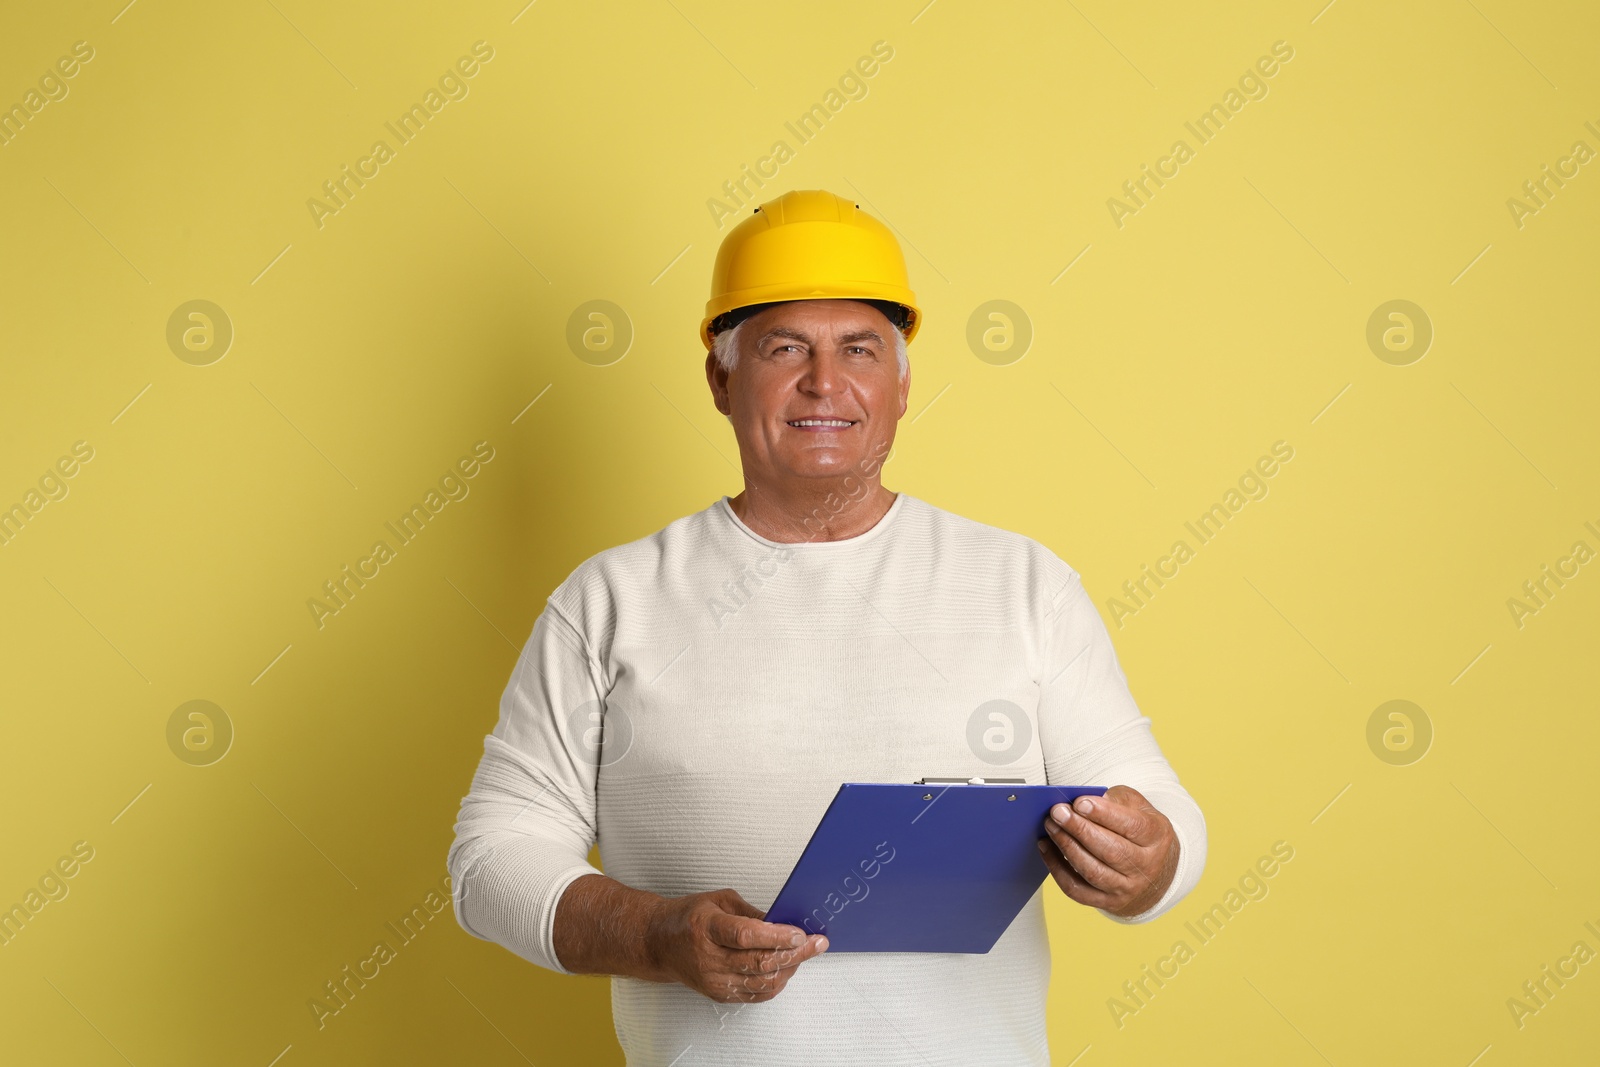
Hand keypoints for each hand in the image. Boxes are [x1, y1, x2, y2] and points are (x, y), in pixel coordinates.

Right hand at [643, 888, 828, 1002]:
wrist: (660, 943)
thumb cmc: (688, 918)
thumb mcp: (719, 900)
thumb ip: (751, 912)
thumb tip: (783, 921)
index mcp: (706, 928)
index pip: (745, 936)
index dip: (776, 936)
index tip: (799, 933)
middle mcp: (709, 958)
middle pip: (759, 962)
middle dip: (794, 953)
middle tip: (816, 943)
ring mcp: (714, 980)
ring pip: (762, 982)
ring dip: (789, 968)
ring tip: (804, 954)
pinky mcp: (720, 994)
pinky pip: (756, 994)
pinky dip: (776, 982)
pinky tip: (786, 969)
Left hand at [1037, 785, 1178, 917]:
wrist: (1154, 870)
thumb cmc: (1139, 830)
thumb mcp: (1137, 807)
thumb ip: (1114, 800)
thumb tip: (1081, 802)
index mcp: (1156, 836)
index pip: (1131, 826)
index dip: (1104, 814)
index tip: (1079, 802)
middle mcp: (1146, 866)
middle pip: (1110, 850)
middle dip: (1079, 829)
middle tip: (1057, 812)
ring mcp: (1127, 887)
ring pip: (1092, 871)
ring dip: (1067, 847)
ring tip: (1050, 826)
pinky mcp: (1108, 902)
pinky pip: (1077, 889)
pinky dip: (1057, 869)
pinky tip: (1046, 848)